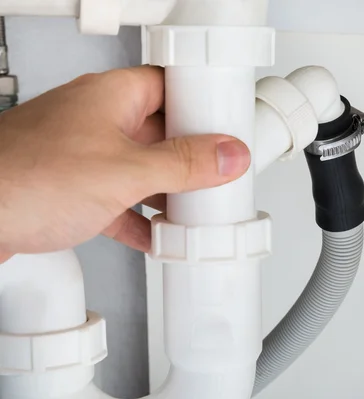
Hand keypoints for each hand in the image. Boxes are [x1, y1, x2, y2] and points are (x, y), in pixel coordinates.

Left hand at [0, 66, 249, 260]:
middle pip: (160, 131)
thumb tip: (229, 154)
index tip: (228, 123)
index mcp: (110, 97)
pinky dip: (140, 216)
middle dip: (189, 156)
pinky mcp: (72, 189)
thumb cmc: (21, 179)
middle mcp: (96, 120)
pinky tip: (156, 234)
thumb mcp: (124, 172)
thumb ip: (183, 165)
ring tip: (195, 208)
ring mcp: (83, 155)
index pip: (170, 85)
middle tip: (218, 171)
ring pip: (141, 167)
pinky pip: (119, 198)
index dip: (202, 102)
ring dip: (167, 190)